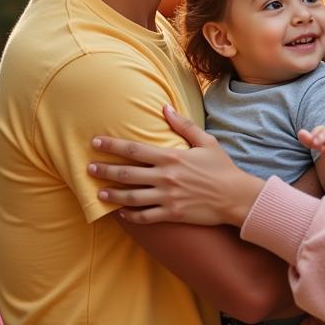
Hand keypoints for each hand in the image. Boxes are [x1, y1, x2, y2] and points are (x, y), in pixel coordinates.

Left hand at [88, 105, 263, 225]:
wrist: (236, 197)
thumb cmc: (222, 168)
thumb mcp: (206, 141)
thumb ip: (183, 125)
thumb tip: (165, 107)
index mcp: (171, 157)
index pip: (134, 149)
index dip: (112, 145)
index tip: (95, 142)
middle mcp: (165, 177)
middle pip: (127, 173)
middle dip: (105, 170)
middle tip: (88, 169)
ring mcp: (167, 198)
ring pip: (131, 197)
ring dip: (112, 195)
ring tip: (99, 193)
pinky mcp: (172, 214)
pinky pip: (145, 217)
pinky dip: (131, 216)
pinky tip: (122, 213)